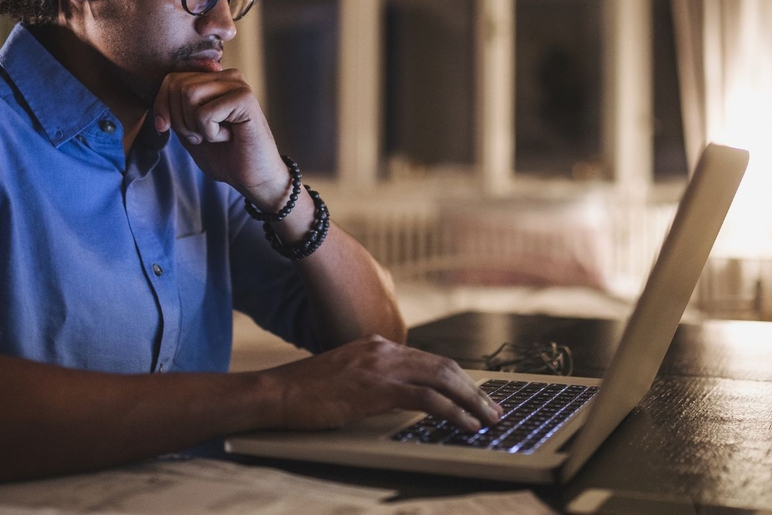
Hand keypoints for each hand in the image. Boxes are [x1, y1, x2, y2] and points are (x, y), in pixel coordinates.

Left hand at [152, 69, 288, 203]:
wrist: (253, 178)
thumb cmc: (224, 156)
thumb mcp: (188, 130)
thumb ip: (174, 110)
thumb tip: (158, 95)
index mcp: (214, 80)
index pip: (171, 79)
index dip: (161, 106)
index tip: (165, 128)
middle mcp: (227, 77)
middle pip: (177, 86)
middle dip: (179, 119)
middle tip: (200, 137)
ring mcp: (238, 85)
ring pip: (188, 94)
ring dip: (194, 126)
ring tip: (214, 136)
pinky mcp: (245, 99)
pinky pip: (205, 113)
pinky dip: (210, 133)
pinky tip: (229, 137)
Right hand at [261, 335, 502, 431]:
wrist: (278, 393)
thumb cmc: (305, 393)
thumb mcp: (346, 378)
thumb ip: (374, 381)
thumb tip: (401, 399)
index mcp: (378, 345)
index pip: (429, 359)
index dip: (458, 378)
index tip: (475, 395)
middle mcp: (384, 349)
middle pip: (443, 365)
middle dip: (473, 389)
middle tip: (494, 409)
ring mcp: (381, 366)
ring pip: (442, 378)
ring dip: (471, 400)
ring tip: (489, 419)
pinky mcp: (377, 388)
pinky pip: (426, 398)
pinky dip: (452, 411)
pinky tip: (466, 425)